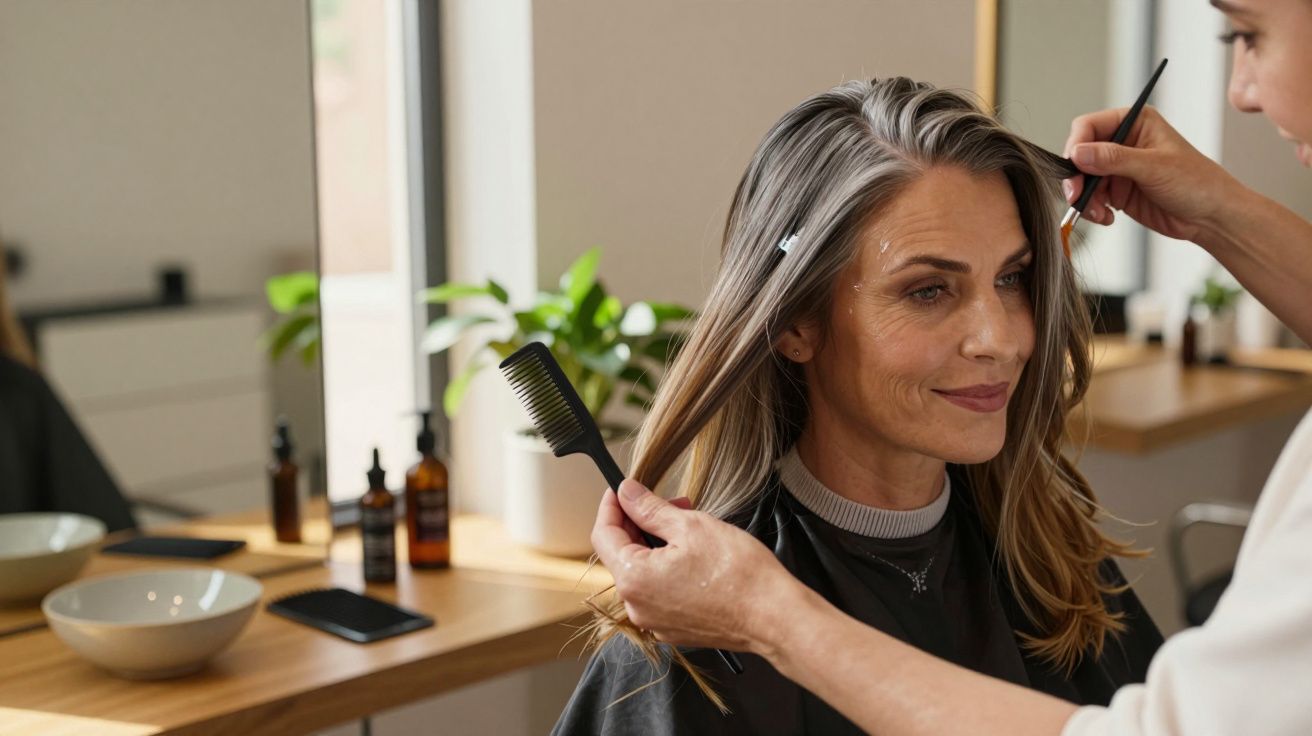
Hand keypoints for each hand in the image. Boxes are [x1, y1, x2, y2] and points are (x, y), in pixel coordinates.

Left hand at [590, 480, 800, 656]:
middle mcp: (637, 606)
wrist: (774, 617)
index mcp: (634, 579)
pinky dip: (667, 568)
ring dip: (656, 544)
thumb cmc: (738, 573)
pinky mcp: (674, 629)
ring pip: (643, 572)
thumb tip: (626, 493)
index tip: (621, 489)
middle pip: (622, 554)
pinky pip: (659, 592)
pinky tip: (694, 555)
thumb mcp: (690, 526)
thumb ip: (650, 509)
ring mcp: (655, 621)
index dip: (610, 506)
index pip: (603, 535)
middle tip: (670, 502)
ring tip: (689, 526)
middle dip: (640, 523)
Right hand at [1064, 105, 1244, 243]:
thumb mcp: (1154, 167)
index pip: (1090, 126)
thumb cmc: (1197, 183)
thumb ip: (1113, 158)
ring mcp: (1118, 168)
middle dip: (1077, 177)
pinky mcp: (1117, 191)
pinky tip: (1107, 217)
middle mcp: (1123, 143)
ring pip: (1082, 179)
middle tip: (1078, 195)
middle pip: (1080, 154)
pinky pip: (1090, 198)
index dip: (1077, 146)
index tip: (1075, 167)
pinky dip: (1092, 209)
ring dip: (1084, 198)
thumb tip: (1079, 153)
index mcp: (1135, 123)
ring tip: (1099, 212)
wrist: (1210, 217)